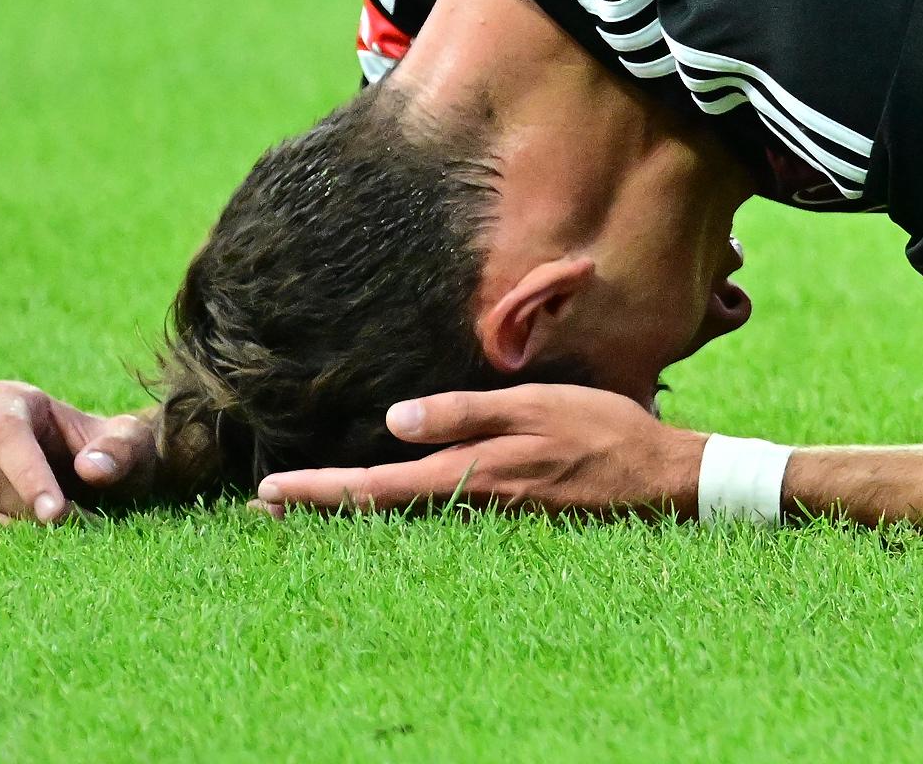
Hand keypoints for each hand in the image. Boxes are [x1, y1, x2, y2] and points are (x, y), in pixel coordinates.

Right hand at [0, 380, 157, 524]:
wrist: (97, 474)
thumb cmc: (112, 451)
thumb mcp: (133, 443)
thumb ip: (121, 449)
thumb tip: (90, 468)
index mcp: (12, 400)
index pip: (5, 434)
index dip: (27, 474)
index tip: (55, 512)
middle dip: (27, 508)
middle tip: (74, 524)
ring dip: (14, 527)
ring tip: (62, 529)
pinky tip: (37, 538)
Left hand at [255, 385, 706, 518]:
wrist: (661, 479)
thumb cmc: (600, 431)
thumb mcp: (533, 406)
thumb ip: (465, 413)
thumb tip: (393, 420)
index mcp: (470, 476)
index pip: (376, 488)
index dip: (320, 493)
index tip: (267, 495)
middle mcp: (470, 504)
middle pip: (379, 510)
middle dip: (321, 507)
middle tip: (261, 509)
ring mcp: (489, 515)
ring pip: (405, 514)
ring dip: (354, 508)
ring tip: (307, 503)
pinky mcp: (509, 513)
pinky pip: (438, 512)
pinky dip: (398, 507)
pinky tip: (388, 498)